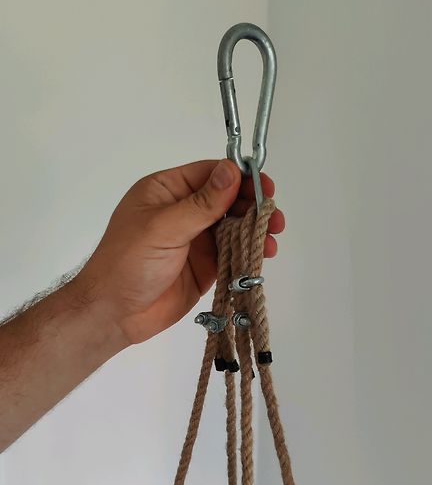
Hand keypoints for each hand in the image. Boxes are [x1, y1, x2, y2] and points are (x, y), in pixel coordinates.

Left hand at [77, 159, 284, 344]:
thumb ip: (202, 203)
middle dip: (253, 205)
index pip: (209, 174)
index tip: (264, 187)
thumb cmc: (128, 262)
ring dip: (255, 229)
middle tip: (274, 216)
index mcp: (166, 191)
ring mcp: (195, 239)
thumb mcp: (164, 227)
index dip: (238, 177)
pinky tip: (264, 254)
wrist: (114, 313)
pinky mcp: (205, 266)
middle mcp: (183, 211)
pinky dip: (250, 252)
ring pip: (234, 226)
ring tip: (273, 236)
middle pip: (227, 199)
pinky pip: (233, 253)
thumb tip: (232, 171)